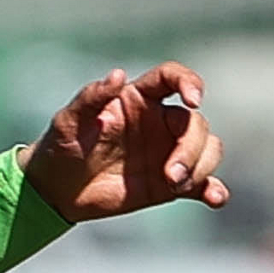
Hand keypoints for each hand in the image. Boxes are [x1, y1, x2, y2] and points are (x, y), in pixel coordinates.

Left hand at [17, 62, 227, 222]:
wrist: (58, 189)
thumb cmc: (61, 145)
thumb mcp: (68, 120)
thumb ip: (91, 97)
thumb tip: (117, 75)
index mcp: (137, 98)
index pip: (172, 78)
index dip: (189, 82)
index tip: (193, 99)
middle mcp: (158, 121)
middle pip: (195, 123)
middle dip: (191, 148)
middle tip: (170, 175)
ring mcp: (168, 152)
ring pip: (208, 149)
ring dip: (201, 166)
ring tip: (174, 184)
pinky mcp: (171, 184)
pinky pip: (203, 183)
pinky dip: (215, 189)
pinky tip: (214, 197)